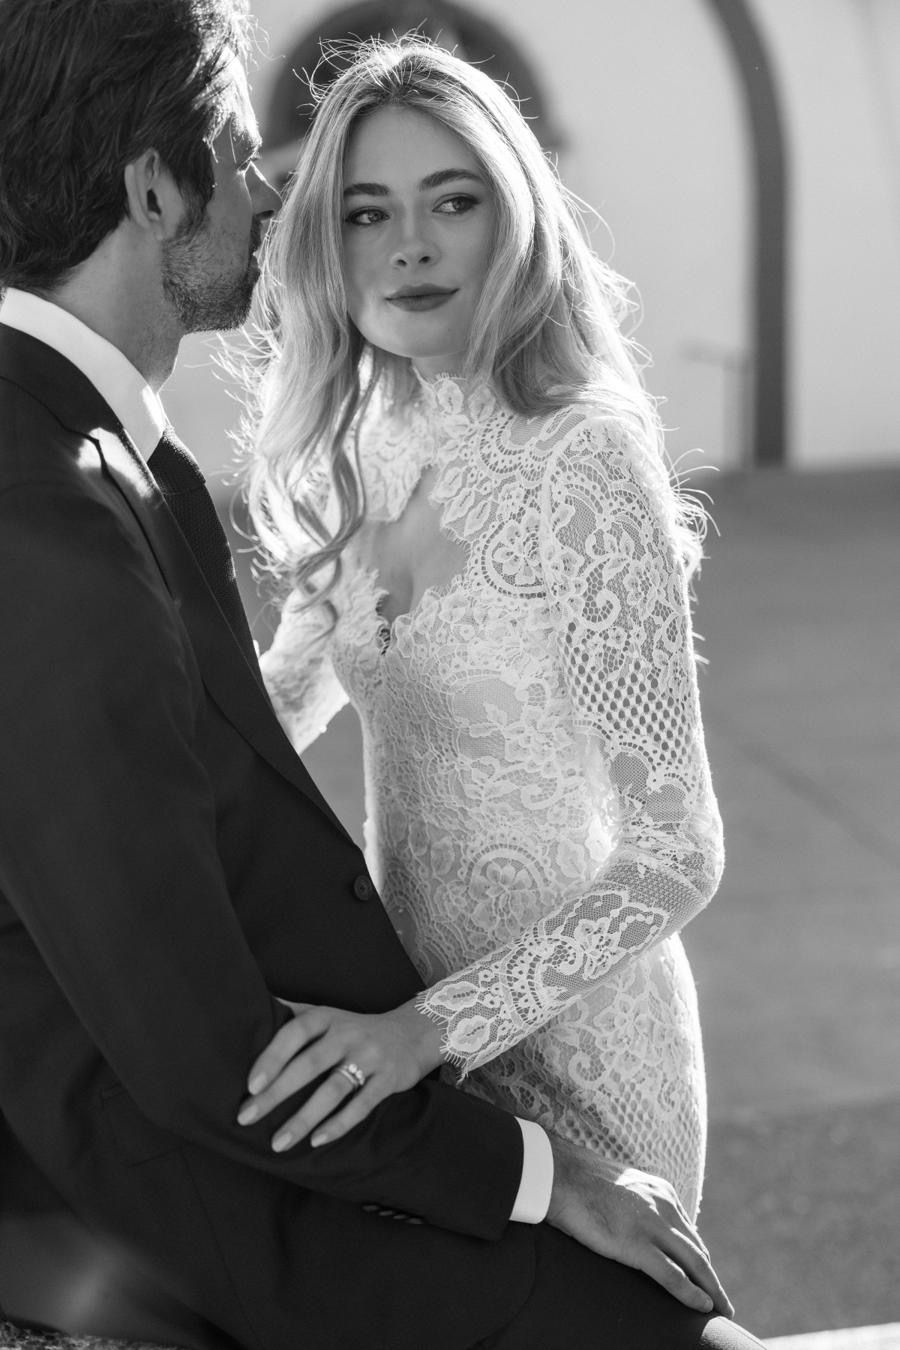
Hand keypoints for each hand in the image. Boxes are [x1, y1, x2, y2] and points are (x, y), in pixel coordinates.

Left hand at [236, 998, 445, 1150]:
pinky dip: (339, 1124)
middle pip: (309, 1064)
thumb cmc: (354, 1029)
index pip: (295, 1032)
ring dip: (303, 1118)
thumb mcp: (326, 1014)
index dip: (272, 1057)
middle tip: (247, 1118)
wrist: (413, 1032)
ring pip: (333, 1090)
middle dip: (276, 1094)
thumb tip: (251, 1005)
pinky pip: (362, 1106)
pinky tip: (316, 1141)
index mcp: (327, 1017)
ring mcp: (371, 1057)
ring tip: (278, 1143)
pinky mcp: (389, 1080)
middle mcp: (348, 1034)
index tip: (250, 1084)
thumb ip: (291, 1013)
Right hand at [547, 1138, 733, 1317]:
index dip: (697, 1257)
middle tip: (722, 1302)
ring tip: (722, 1310)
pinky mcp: (636, 1244)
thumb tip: (631, 1220)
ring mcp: (651, 1224)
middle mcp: (664, 1205)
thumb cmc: (579, 1180)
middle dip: (711, 1278)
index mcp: (660, 1191)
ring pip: (694, 1263)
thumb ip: (635, 1201)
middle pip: (696, 1249)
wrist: (558, 1174)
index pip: (687, 1231)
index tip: (703, 1277)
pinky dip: (690, 1293)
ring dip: (712, 1290)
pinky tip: (703, 1307)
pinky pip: (672, 1275)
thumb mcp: (618, 1186)